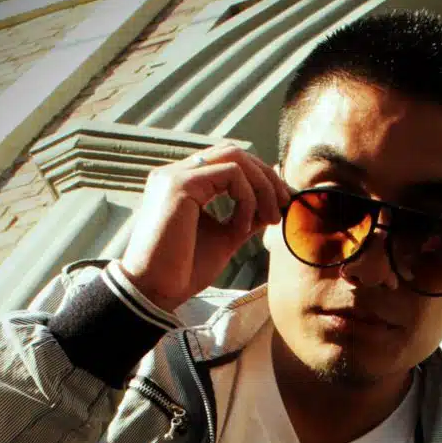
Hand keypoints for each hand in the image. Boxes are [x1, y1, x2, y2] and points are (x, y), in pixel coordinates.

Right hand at [121, 145, 290, 312]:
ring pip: (236, 158)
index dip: (262, 177)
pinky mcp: (179, 184)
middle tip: (285, 204)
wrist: (156, 290)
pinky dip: (247, 199)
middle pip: (235, 152)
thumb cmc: (185, 269)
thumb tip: (275, 200)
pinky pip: (231, 175)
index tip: (283, 203)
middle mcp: (177, 172)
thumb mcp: (228, 236)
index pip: (230, 161)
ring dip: (262, 186)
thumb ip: (249, 216)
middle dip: (268, 176)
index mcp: (185, 182)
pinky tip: (242, 228)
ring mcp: (176, 175)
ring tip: (271, 218)